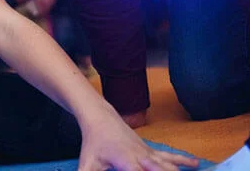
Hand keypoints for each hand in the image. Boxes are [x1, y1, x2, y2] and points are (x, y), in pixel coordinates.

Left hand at [79, 106, 198, 170]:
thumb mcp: (87, 163)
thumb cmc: (93, 143)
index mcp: (126, 162)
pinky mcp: (152, 151)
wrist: (100, 118)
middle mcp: (142, 157)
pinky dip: (183, 160)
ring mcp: (149, 153)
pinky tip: (196, 163)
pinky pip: (171, 156)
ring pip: (169, 165)